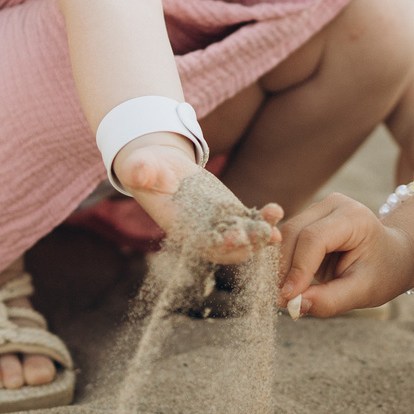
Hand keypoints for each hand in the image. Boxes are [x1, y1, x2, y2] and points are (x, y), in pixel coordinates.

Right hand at [112, 135, 279, 264]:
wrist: (160, 166)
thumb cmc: (146, 168)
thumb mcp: (140, 167)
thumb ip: (140, 172)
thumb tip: (137, 172)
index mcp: (179, 227)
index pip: (200, 243)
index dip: (217, 243)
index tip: (234, 238)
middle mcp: (201, 231)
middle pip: (227, 247)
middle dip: (246, 244)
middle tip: (264, 235)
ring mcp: (218, 223)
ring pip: (243, 236)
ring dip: (261, 233)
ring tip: (274, 221)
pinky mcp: (230, 211)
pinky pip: (249, 220)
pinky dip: (263, 220)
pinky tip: (275, 212)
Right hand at [275, 192, 413, 316]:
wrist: (393, 255)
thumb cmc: (383, 272)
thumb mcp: (364, 291)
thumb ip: (331, 300)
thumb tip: (294, 305)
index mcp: (354, 217)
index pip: (314, 238)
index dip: (298, 269)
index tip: (287, 298)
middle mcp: (333, 204)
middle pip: (294, 233)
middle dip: (283, 269)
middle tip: (280, 301)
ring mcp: (318, 209)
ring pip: (284, 236)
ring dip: (279, 267)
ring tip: (283, 296)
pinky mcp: (307, 219)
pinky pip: (285, 241)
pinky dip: (282, 263)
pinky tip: (284, 284)